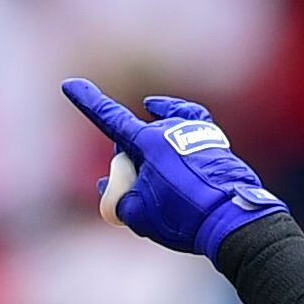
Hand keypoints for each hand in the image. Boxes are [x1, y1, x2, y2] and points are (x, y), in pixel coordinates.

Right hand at [60, 80, 286, 256]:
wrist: (233, 219)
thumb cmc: (184, 217)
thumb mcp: (140, 215)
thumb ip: (119, 199)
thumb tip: (114, 188)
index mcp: (148, 142)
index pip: (109, 118)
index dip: (88, 102)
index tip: (70, 84)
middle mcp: (170, 128)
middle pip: (137, 138)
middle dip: (129, 160)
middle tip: (137, 192)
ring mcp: (194, 131)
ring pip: (162, 134)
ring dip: (154, 149)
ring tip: (158, 171)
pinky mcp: (213, 141)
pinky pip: (188, 124)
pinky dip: (175, 125)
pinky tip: (170, 128)